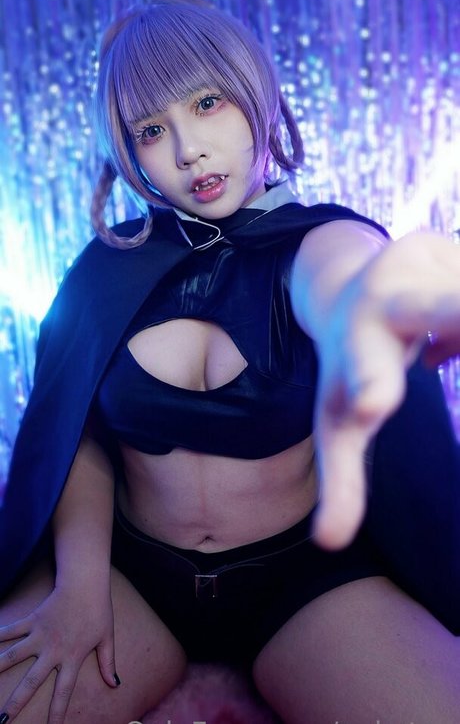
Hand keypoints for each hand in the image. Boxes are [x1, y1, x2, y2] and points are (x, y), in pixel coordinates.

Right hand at [0, 581, 118, 722]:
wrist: (85, 582)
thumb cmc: (98, 609)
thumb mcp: (107, 637)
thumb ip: (108, 662)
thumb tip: (115, 684)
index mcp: (72, 657)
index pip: (64, 691)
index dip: (57, 713)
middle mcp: (53, 649)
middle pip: (31, 682)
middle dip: (16, 702)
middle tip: (3, 720)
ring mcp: (40, 634)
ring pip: (14, 655)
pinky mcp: (33, 620)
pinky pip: (12, 630)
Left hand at [312, 231, 459, 549]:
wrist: (353, 284)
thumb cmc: (347, 369)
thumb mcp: (338, 421)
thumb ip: (339, 480)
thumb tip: (327, 544)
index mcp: (358, 351)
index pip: (366, 374)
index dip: (372, 386)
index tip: (371, 404)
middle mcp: (393, 301)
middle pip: (434, 307)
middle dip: (457, 312)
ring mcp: (427, 264)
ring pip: (457, 301)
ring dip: (455, 332)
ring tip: (433, 350)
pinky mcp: (450, 250)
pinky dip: (458, 336)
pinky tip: (439, 340)